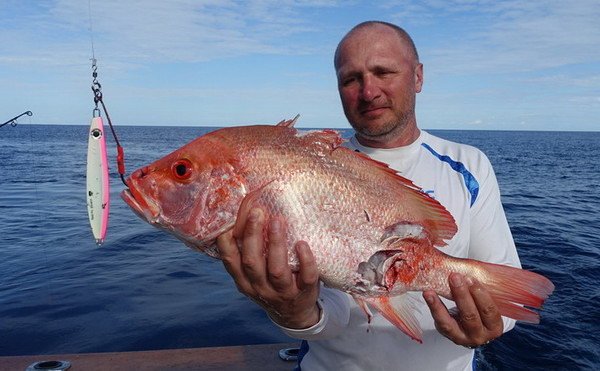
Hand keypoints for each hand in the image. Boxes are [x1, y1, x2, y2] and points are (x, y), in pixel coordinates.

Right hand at [216, 207, 320, 328]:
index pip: (231, 262)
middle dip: (253, 236)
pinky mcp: (304, 292)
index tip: (229, 220)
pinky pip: (306, 276)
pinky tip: (301, 243)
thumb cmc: (271, 285)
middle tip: (257, 212)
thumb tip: (240, 217)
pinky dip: (305, 259)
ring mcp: (283, 292)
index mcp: (245, 282)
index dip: (227, 242)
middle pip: (252, 262)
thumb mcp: (254, 277)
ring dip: (276, 244)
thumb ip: (248, 254)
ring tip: (277, 221)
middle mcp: (261, 288)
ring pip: (277, 269)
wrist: (295, 314)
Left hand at [423, 273, 503, 347]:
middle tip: (454, 277)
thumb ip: (478, 289)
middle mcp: (479, 335)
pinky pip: (438, 322)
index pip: (489, 311)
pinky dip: (433, 308)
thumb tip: (466, 267)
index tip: (471, 279)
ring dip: (439, 305)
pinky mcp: (447, 335)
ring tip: (430, 291)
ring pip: (449, 323)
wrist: (472, 328)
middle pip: (470, 316)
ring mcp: (462, 338)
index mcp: (494, 326)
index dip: (480, 294)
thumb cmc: (480, 309)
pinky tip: (428, 295)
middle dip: (462, 295)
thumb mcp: (485, 302)